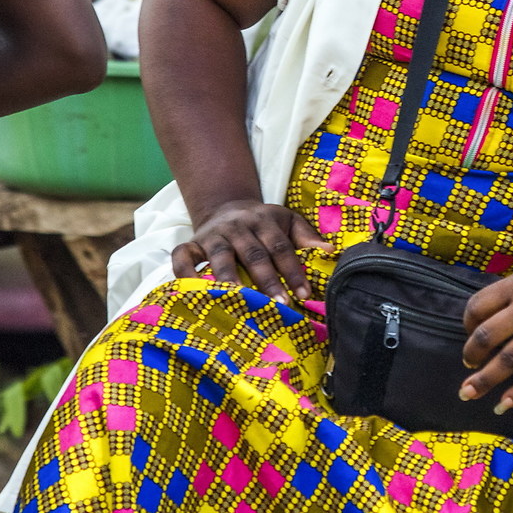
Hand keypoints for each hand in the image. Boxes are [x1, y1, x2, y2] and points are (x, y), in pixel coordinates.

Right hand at [172, 200, 326, 303]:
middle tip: (279, 304)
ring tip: (239, 301)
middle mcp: (238, 227)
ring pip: (220, 257)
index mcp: (264, 221)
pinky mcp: (191, 243)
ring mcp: (213, 235)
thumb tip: (329, 252)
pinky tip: (193, 292)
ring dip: (230, 279)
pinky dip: (184, 273)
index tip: (304, 294)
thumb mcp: (287, 221)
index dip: (293, 270)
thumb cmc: (264, 224)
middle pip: (253, 254)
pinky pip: (182, 257)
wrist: (226, 207)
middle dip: (267, 280)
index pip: (281, 247)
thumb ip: (306, 236)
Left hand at [459, 249, 512, 411]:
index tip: (469, 334)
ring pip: (509, 360)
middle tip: (467, 366)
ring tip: (469, 392)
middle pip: (487, 336)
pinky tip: (504, 405)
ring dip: (485, 380)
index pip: (477, 307)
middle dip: (470, 356)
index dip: (465, 324)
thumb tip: (483, 321)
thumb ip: (511, 293)